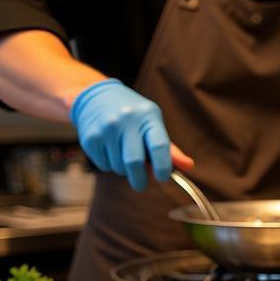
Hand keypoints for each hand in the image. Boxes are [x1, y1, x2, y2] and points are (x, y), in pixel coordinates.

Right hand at [69, 78, 192, 191]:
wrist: (95, 96)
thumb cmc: (132, 114)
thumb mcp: (152, 123)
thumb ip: (169, 148)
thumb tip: (189, 166)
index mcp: (148, 116)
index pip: (159, 146)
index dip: (163, 167)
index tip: (162, 177)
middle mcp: (127, 120)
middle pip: (135, 162)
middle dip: (140, 179)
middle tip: (141, 184)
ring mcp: (106, 128)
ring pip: (119, 167)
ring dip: (124, 170)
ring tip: (123, 156)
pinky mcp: (90, 137)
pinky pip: (104, 165)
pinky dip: (109, 165)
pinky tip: (110, 151)